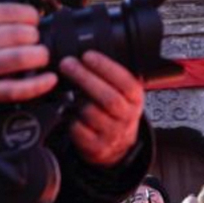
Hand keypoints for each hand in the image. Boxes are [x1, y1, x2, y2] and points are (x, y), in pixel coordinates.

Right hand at [0, 0, 55, 134]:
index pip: (12, 11)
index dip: (30, 15)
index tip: (31, 19)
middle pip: (21, 34)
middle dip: (35, 35)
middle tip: (33, 38)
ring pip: (22, 58)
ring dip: (39, 56)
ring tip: (39, 55)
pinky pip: (14, 89)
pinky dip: (37, 85)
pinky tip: (48, 80)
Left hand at [59, 51, 144, 165]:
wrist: (116, 144)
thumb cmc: (116, 110)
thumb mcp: (123, 93)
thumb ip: (113, 76)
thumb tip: (88, 55)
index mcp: (136, 98)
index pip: (125, 81)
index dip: (105, 67)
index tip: (88, 56)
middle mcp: (127, 117)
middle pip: (108, 97)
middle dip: (85, 77)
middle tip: (67, 64)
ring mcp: (113, 134)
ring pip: (90, 113)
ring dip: (76, 100)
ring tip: (71, 92)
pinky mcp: (97, 148)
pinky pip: (78, 129)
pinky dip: (71, 119)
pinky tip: (72, 113)